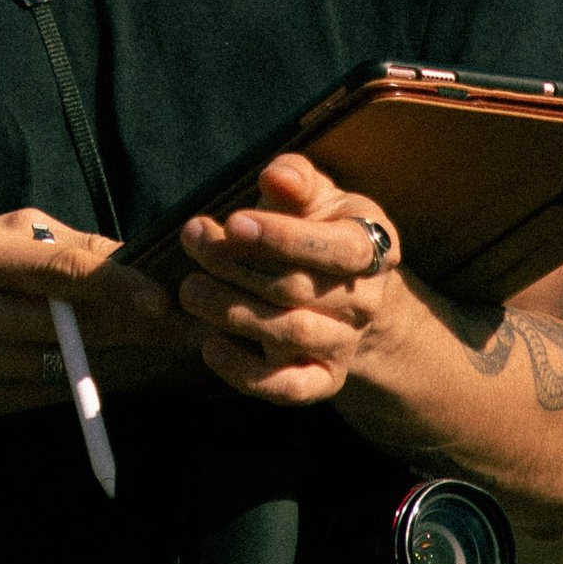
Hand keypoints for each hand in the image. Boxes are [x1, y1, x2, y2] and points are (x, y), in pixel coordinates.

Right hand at [0, 208, 183, 418]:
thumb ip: (58, 243)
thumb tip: (127, 255)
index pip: (59, 272)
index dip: (116, 285)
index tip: (161, 297)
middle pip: (70, 325)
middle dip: (136, 328)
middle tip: (191, 326)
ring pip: (65, 366)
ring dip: (122, 359)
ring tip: (166, 349)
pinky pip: (47, 394)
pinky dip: (87, 382)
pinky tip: (120, 370)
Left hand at [177, 151, 401, 405]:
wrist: (344, 293)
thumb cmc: (317, 229)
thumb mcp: (315, 196)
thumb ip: (297, 180)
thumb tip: (277, 176)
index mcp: (372, 248)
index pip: (338, 248)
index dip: (283, 237)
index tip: (232, 222)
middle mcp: (365, 302)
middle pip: (297, 288)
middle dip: (235, 264)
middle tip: (193, 240)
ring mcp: (345, 345)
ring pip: (289, 333)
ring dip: (230, 310)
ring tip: (190, 288)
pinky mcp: (321, 381)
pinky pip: (286, 387)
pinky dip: (243, 372)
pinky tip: (208, 344)